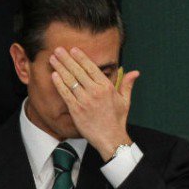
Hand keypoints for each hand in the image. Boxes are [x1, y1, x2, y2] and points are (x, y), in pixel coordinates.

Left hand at [49, 46, 139, 160]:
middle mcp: (95, 92)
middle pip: (78, 71)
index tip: (73, 50)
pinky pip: (66, 93)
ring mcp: (85, 101)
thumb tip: (135, 72)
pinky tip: (54, 75)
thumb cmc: (117, 120)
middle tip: (58, 49)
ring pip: (70, 80)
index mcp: (107, 87)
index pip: (91, 68)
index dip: (81, 58)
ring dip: (60, 68)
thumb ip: (127, 84)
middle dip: (67, 59)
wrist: (111, 139)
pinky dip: (59, 83)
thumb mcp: (125, 101)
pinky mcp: (76, 110)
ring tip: (53, 58)